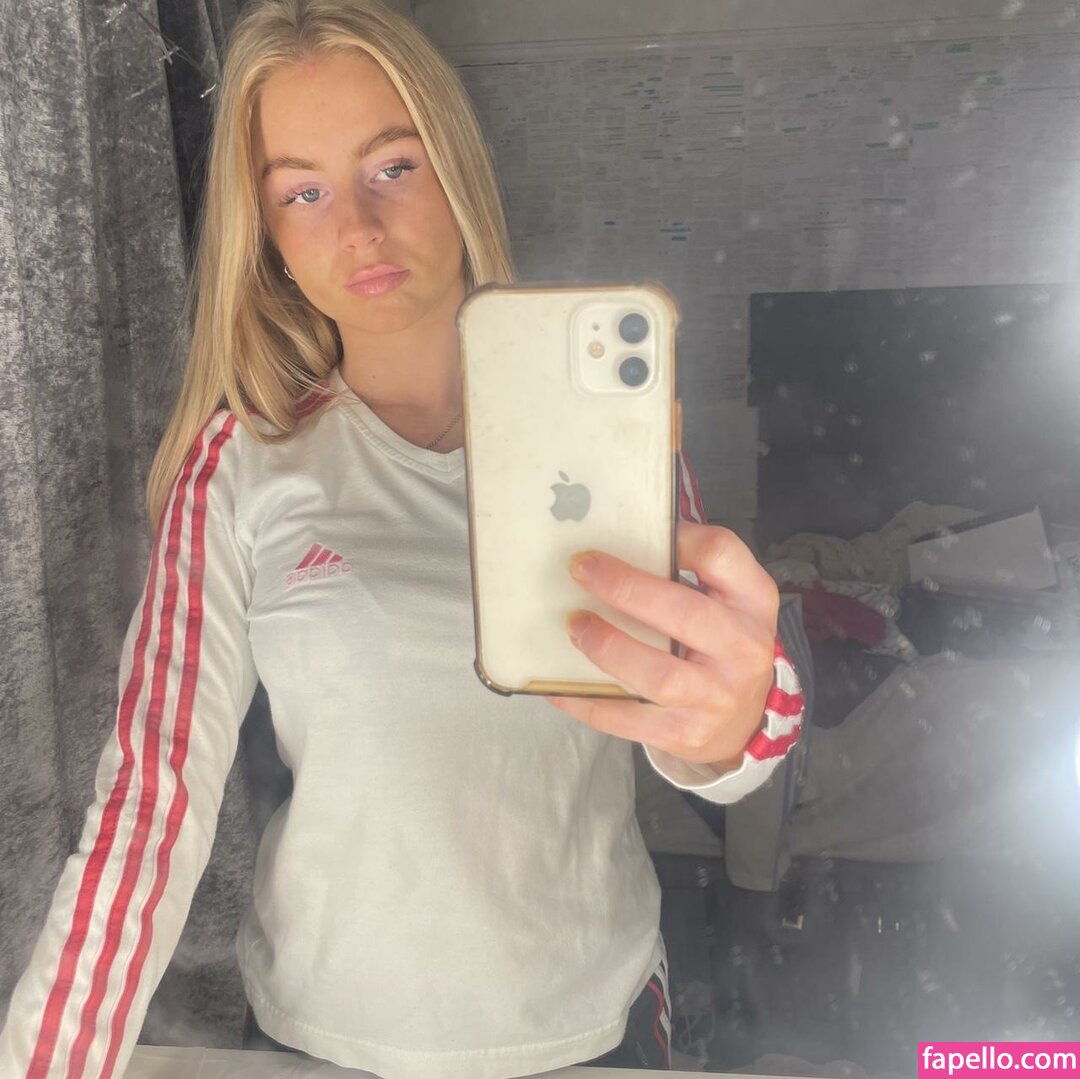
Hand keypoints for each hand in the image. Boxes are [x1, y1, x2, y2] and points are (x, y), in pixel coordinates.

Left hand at [546, 522, 779, 775]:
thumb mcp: (727, 600)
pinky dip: (588, 701)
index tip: (641, 532)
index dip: (680, 539)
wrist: (746, 719)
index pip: (722, 555)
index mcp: (752, 602)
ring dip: (609, 647)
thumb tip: (619, 534)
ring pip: (659, 675)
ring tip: (575, 626)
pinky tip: (560, 686)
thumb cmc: (722, 644)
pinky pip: (628, 719)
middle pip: (686, 614)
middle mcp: (742, 649)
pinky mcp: (686, 734)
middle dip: (626, 589)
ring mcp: (716, 697)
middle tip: (582, 569)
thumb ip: (691, 569)